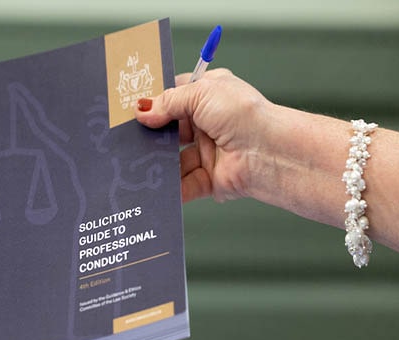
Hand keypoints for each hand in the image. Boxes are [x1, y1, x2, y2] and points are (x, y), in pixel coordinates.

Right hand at [135, 68, 272, 202]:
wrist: (270, 153)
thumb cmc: (245, 115)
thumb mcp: (201, 94)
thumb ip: (168, 102)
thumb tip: (142, 110)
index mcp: (209, 96)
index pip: (174, 97)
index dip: (153, 102)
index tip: (131, 108)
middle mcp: (207, 124)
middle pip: (169, 131)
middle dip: (151, 135)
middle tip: (129, 137)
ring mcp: (207, 152)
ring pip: (173, 160)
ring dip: (158, 162)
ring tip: (139, 162)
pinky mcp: (208, 179)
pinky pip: (183, 185)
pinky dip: (171, 188)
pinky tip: (156, 184)